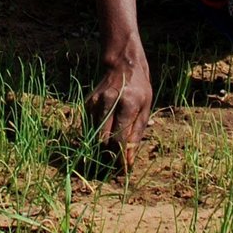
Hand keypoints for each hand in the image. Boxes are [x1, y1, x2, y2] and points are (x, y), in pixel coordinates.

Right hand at [85, 49, 153, 163]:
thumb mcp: (145, 109)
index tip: (124, 168)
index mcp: (128, 104)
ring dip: (102, 146)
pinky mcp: (87, 103)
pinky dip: (97, 134)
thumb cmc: (139, 88)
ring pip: (94, 136)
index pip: (119, 139)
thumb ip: (136, 135)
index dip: (121, 158)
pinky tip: (106, 130)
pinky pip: (90, 127)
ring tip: (112, 146)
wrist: (122, 64)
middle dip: (109, 155)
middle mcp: (108, 103)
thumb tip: (128, 160)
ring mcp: (95, 102)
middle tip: (117, 160)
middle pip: (103, 141)